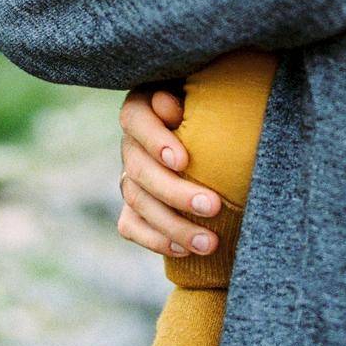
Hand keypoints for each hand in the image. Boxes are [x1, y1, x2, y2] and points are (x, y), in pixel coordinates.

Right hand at [118, 88, 222, 257]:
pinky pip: (132, 226)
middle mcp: (130, 143)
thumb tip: (169, 107)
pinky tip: (185, 250)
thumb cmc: (214, 107)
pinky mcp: (133, 206)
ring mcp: (129, 177)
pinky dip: (156, 240)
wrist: (216, 134)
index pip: (136, 120)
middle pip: (139, 170)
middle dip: (175, 192)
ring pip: (138, 202)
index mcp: (142, 108)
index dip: (155, 141)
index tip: (184, 161)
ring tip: (209, 242)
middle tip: (213, 206)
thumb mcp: (205, 94)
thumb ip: (190, 97)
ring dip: (173, 225)